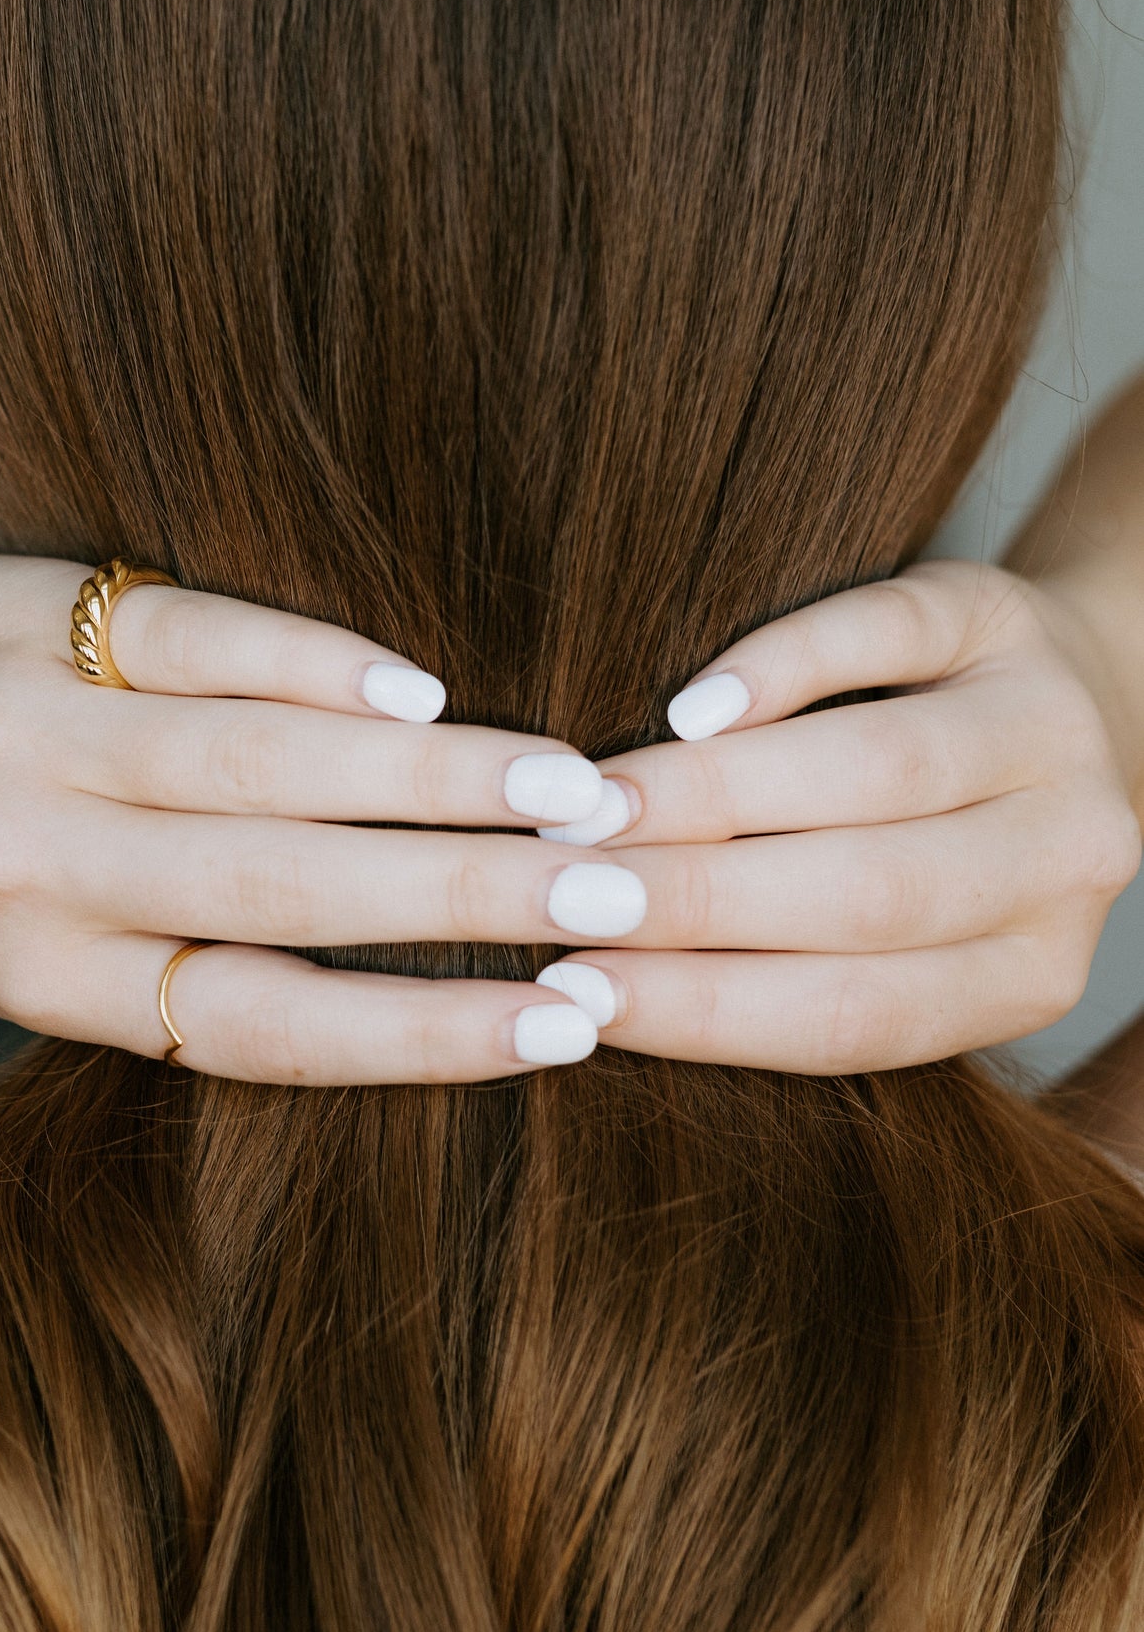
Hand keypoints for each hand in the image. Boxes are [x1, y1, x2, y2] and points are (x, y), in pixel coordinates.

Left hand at [0, 543, 666, 1083]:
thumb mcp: (16, 950)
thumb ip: (169, 953)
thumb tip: (391, 961)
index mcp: (51, 982)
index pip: (270, 1025)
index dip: (428, 1034)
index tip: (568, 1027)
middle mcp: (41, 877)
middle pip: (291, 897)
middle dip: (471, 901)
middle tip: (621, 892)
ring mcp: (34, 740)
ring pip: (261, 768)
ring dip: (432, 780)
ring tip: (568, 784)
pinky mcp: (33, 622)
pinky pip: (192, 640)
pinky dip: (313, 663)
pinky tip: (419, 689)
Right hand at [533, 560, 1142, 1072]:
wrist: (1061, 698)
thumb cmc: (926, 846)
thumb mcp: (894, 939)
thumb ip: (784, 971)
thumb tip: (586, 1001)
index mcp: (1027, 973)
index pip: (860, 1016)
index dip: (710, 1010)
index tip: (576, 993)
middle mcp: (1068, 860)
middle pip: (871, 896)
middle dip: (699, 900)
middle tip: (563, 890)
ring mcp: (1050, 729)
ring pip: (882, 770)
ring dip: (720, 792)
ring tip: (596, 806)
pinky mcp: (1003, 615)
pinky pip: (889, 635)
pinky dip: (786, 669)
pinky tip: (691, 707)